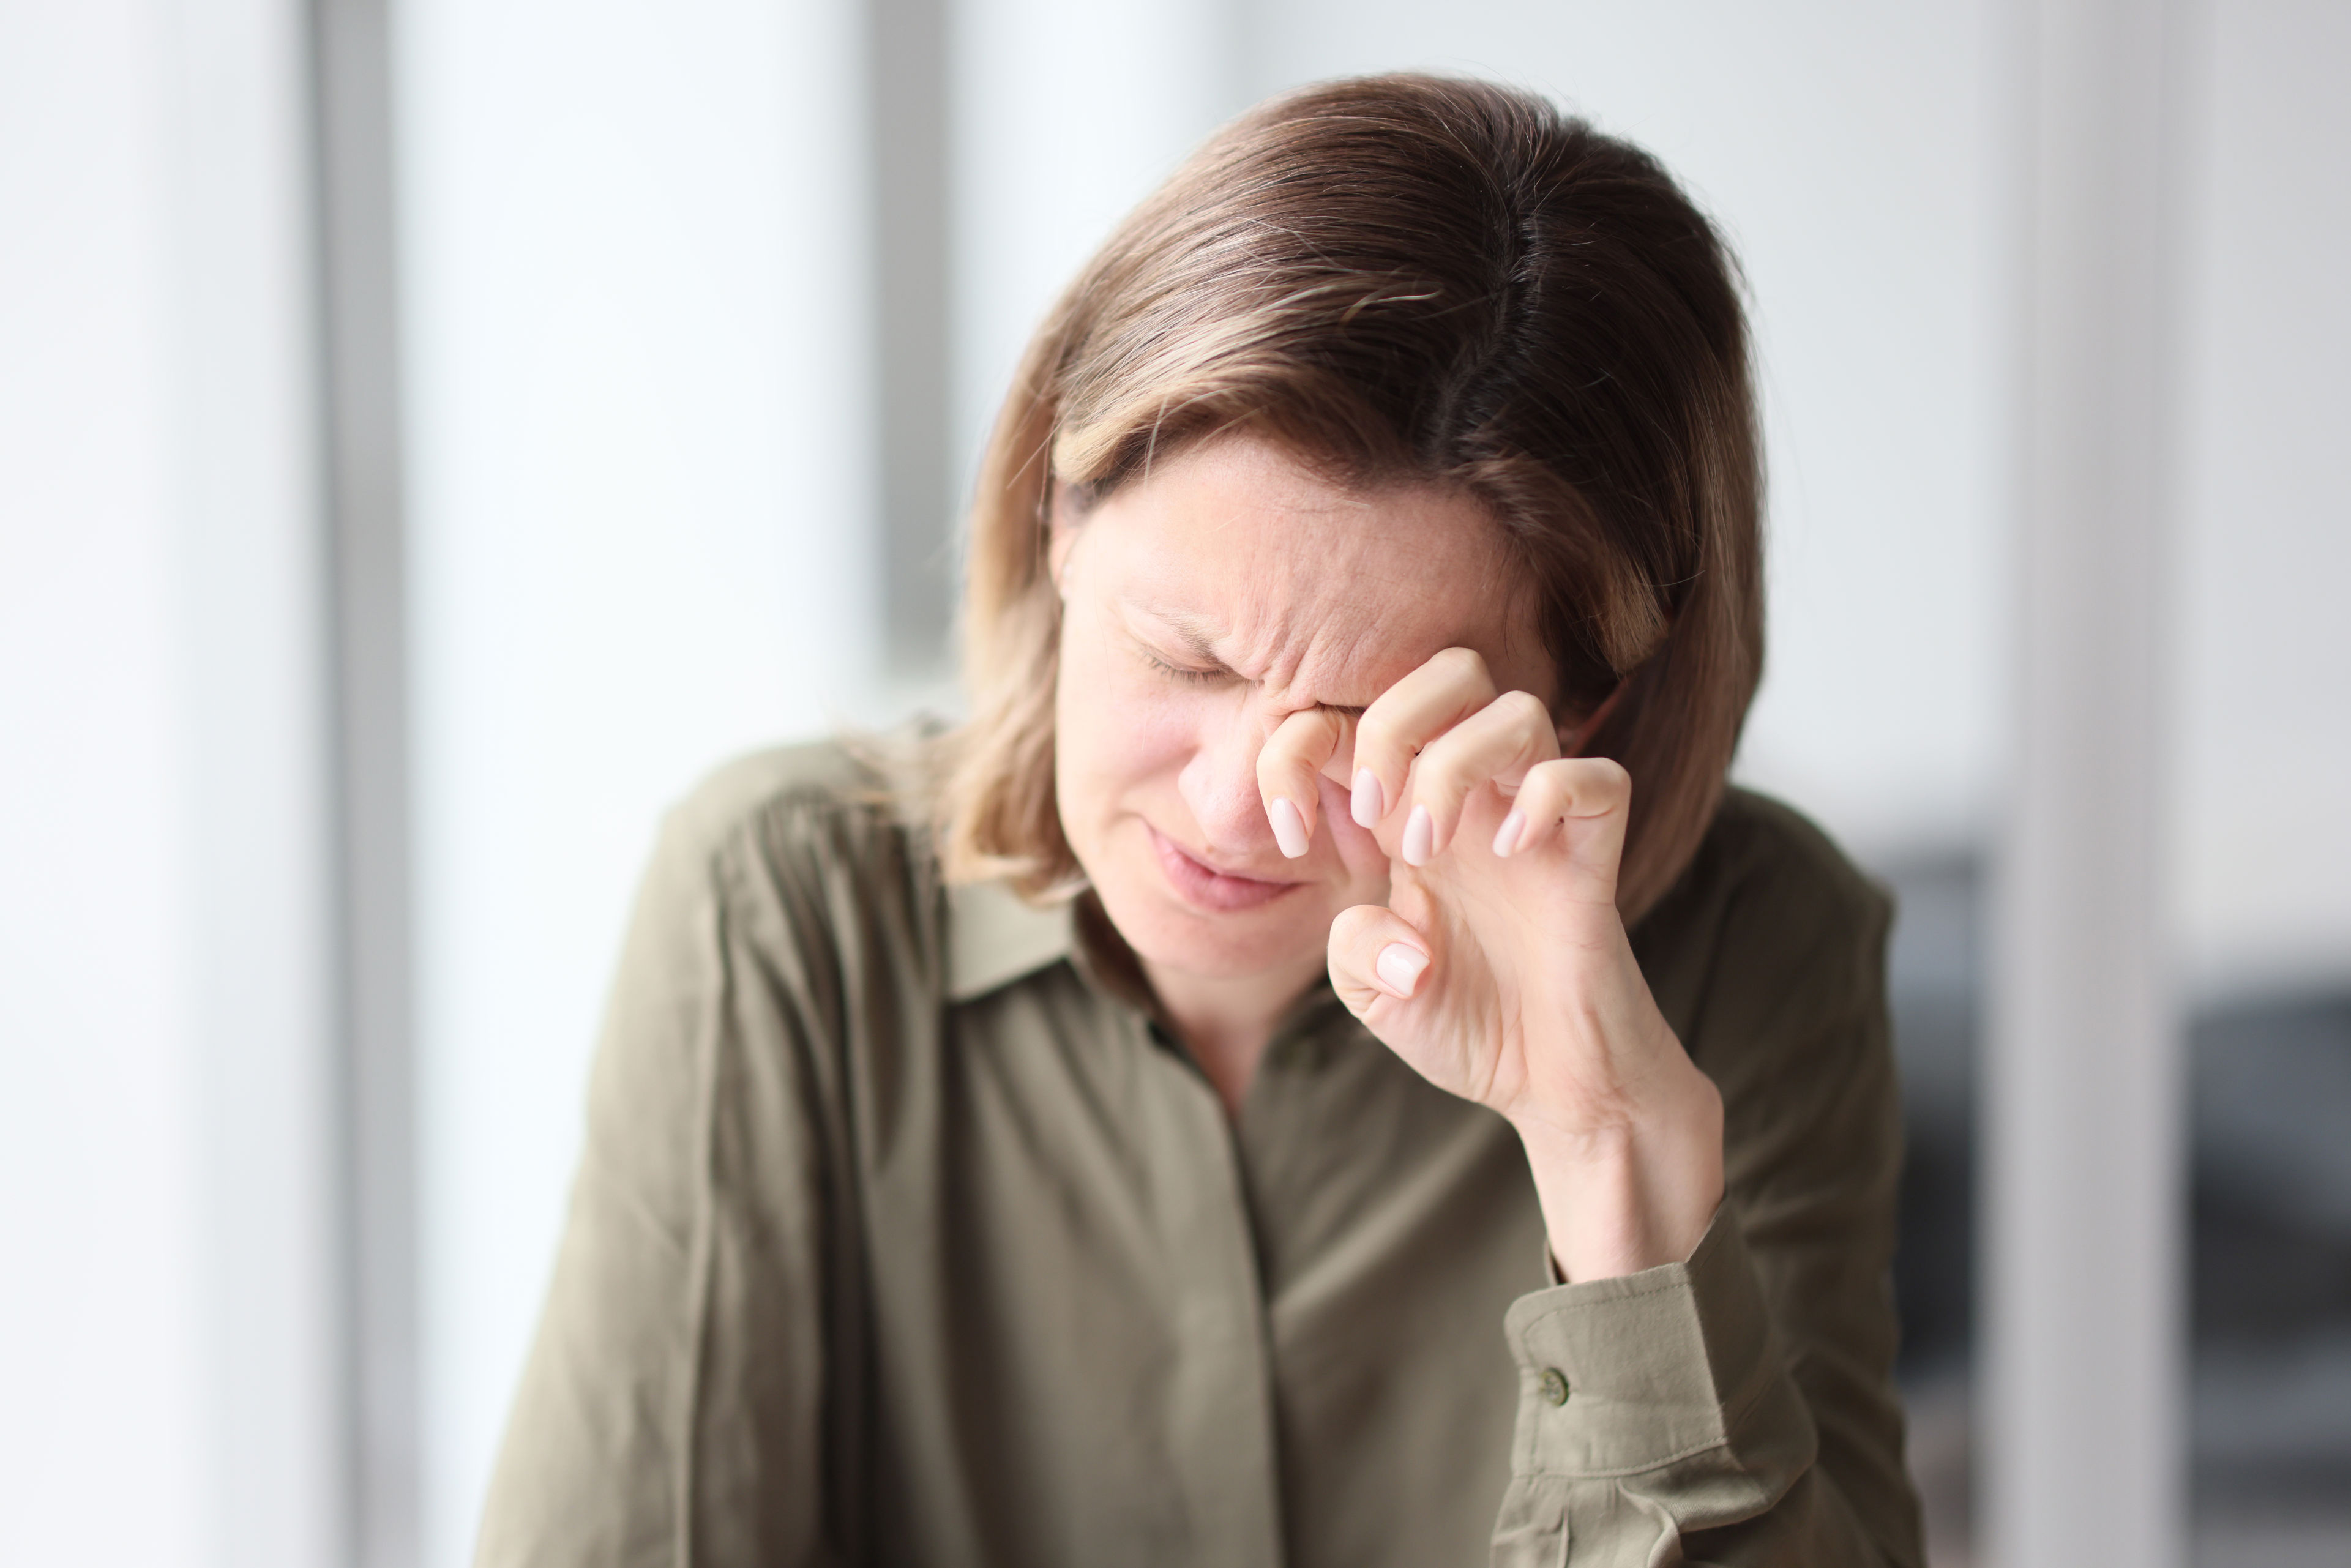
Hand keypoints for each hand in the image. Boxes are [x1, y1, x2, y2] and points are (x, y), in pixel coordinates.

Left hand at [1256, 647, 1723, 1282]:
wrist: (1552, 1082)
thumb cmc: (1466, 1022)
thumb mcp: (1372, 994)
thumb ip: (1353, 949)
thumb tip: (1401, 935)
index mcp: (1408, 808)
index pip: (1353, 714)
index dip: (1295, 749)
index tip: (1286, 835)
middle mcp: (1475, 795)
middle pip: (1450, 669)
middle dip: (1391, 722)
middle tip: (1371, 816)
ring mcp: (1538, 817)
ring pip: (1518, 708)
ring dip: (1452, 768)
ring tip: (1427, 851)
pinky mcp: (1594, 854)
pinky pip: (1596, 777)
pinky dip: (1547, 800)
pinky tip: (1513, 855)